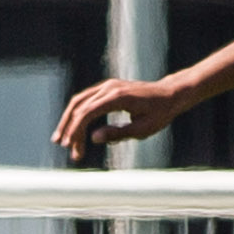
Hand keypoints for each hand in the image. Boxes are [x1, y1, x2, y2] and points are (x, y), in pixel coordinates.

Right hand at [53, 77, 188, 160]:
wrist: (170, 94)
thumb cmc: (160, 113)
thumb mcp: (143, 128)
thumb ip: (118, 133)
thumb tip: (93, 138)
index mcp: (118, 97)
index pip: (87, 112)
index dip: (76, 130)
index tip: (72, 147)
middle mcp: (109, 88)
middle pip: (79, 106)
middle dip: (69, 127)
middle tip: (64, 146)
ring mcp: (107, 86)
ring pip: (79, 101)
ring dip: (68, 120)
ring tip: (63, 140)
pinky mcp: (107, 88)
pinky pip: (86, 100)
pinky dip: (78, 113)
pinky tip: (74, 128)